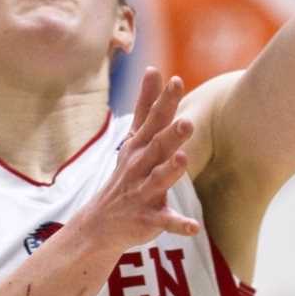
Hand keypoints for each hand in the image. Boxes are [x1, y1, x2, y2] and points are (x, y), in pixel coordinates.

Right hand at [82, 69, 197, 255]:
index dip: (165, 102)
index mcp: (140, 146)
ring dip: (170, 171)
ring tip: (183, 159)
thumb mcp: (134, 138)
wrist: (101, 223)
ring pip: (158, 181)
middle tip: (187, 122)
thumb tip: (153, 68)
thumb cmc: (127, 174)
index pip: (154, 120)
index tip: (176, 81)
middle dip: (171, 136)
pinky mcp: (147, 219)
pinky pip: (164, 222)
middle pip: (157, 148)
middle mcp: (140, 167)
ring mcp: (143, 193)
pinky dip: (177, 225)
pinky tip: (193, 227)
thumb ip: (147, 105)